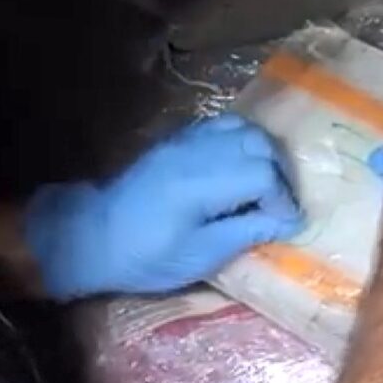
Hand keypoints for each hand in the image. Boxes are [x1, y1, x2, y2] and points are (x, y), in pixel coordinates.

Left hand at [25, 114, 301, 299]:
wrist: (93, 236)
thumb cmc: (146, 255)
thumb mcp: (202, 255)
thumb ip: (248, 232)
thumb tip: (289, 221)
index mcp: (200, 183)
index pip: (264, 175)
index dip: (283, 200)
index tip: (287, 225)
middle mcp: (196, 151)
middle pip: (260, 144)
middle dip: (280, 175)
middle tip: (279, 206)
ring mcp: (186, 140)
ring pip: (244, 129)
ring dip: (264, 155)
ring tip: (265, 187)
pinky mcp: (178, 139)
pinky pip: (223, 126)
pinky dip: (242, 143)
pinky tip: (240, 170)